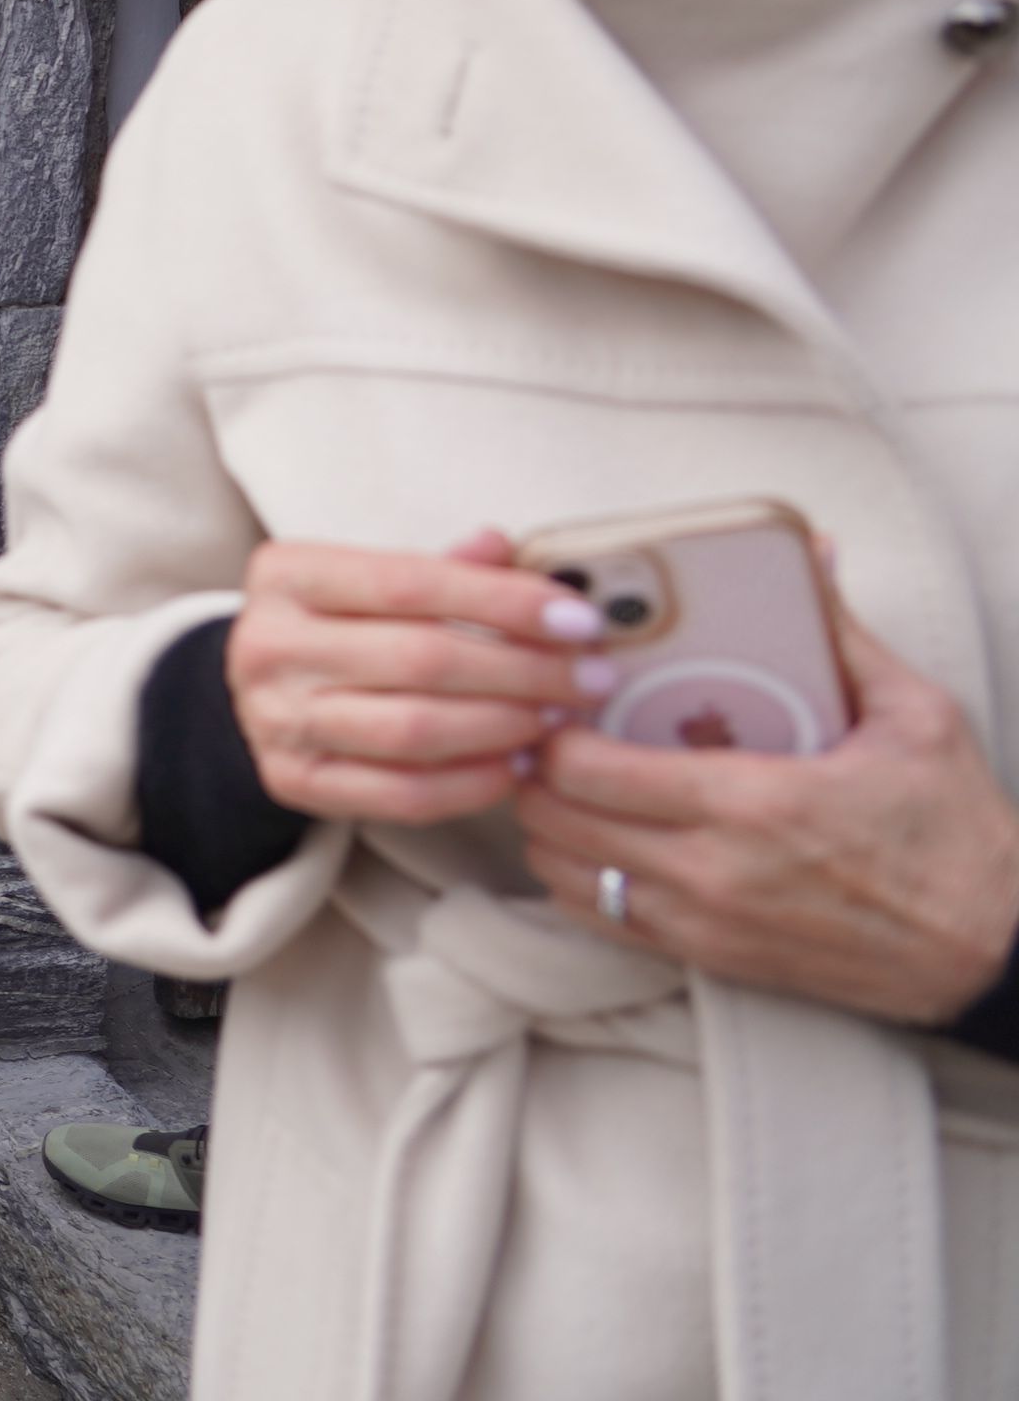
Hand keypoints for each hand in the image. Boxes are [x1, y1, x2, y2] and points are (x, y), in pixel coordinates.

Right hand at [225, 530, 608, 826]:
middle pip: (422, 659)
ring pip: (415, 730)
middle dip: (524, 670)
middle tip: (590, 678)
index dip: (503, 601)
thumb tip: (507, 549)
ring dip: (506, 726)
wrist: (263, 691)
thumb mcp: (373, 580)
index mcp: (286, 576)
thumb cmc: (339, 626)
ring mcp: (275, 719)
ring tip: (558, 718)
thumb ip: (441, 568)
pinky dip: (474, 783)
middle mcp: (267, 645)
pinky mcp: (292, 781)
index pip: (410, 583)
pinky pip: (402, 794)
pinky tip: (517, 764)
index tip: (579, 619)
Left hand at [518, 612, 1018, 1024]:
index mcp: (754, 803)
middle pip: (556, 816)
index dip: (552, 729)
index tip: (556, 696)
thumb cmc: (956, 832)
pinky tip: (598, 837)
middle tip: (550, 729)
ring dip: (549, 822)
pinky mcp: (710, 958)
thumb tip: (810, 552)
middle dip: (538, 766)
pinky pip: (601, 918)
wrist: (992, 948)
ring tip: (566, 779)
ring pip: (564, 870)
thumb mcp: (915, 718)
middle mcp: (713, 871)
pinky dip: (579, 876)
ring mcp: (705, 923)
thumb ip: (844, 634)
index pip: (589, 768)